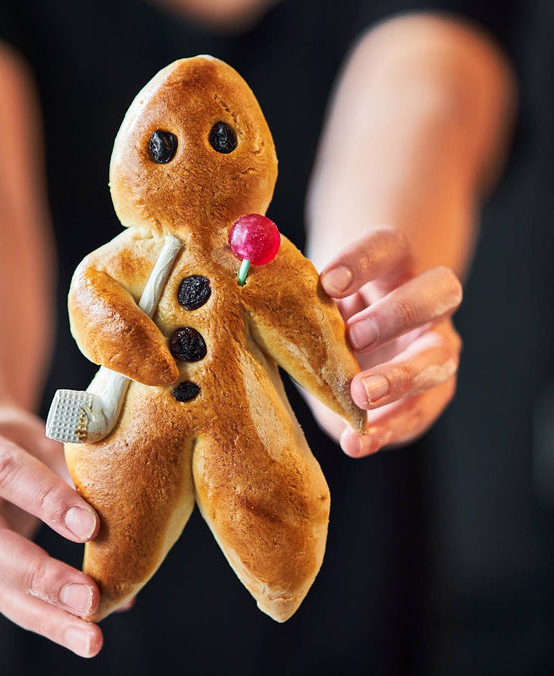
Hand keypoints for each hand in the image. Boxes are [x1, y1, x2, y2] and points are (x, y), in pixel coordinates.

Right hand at [0, 409, 102, 656]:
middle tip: (90, 600)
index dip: (47, 500)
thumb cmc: (19, 442)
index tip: (91, 528)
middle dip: (41, 576)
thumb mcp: (44, 437)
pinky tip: (75, 628)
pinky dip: (39, 615)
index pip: (6, 473)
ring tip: (89, 637)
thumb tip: (128, 511)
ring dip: (43, 615)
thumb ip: (75, 468)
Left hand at [314, 226, 462, 456]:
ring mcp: (436, 346)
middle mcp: (425, 301)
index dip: (363, 260)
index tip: (327, 283)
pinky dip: (388, 429)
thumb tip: (248, 292)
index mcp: (393, 265)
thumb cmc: (330, 313)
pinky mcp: (434, 390)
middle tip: (354, 337)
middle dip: (398, 314)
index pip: (389, 246)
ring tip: (359, 396)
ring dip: (401, 377)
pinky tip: (356, 442)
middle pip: (441, 290)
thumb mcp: (315, 300)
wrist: (360, 346)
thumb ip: (294, 298)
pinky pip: (421, 410)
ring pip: (440, 356)